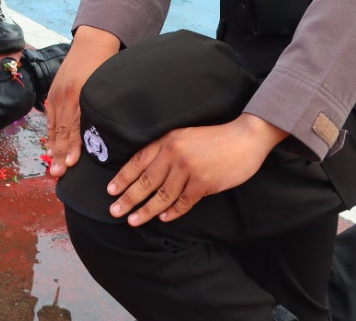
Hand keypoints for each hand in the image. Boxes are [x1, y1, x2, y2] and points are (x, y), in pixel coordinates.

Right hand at [46, 26, 119, 178]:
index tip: (71, 164)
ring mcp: (57, 94)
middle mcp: (66, 96)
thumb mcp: (108, 86)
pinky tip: (50, 146)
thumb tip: (112, 132)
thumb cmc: (106, 65)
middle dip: (59, 154)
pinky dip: (51, 133)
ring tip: (52, 165)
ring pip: (55, 126)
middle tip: (57, 173)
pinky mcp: (53, 92)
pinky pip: (51, 117)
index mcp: (80, 95)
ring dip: (53, 147)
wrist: (92, 42)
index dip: (72, 147)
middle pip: (62, 131)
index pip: (75, 127)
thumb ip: (106, 107)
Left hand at [105, 114, 287, 225]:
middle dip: (128, 198)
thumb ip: (167, 150)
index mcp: (167, 140)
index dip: (123, 177)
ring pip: (162, 195)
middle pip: (146, 181)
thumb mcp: (185, 135)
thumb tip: (147, 172)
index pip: (138, 161)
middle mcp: (174, 154)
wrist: (244, 137)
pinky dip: (172, 212)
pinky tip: (163, 218)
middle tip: (114, 211)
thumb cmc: (214, 138)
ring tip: (133, 220)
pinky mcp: (204, 183)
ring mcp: (189, 169)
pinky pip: (183, 202)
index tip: (110, 190)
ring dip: (146, 210)